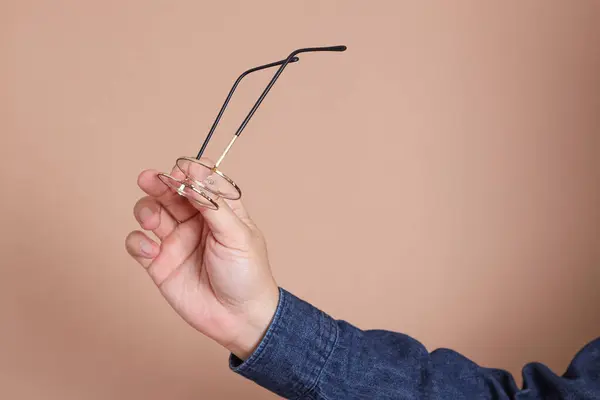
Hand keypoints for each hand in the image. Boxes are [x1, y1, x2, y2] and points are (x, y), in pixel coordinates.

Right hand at [125, 164, 278, 359]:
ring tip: (152, 221)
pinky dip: (137, 242)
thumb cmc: (247, 275)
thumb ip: (214, 206)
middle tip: (148, 179)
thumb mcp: (237, 236)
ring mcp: (175, 241)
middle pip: (170, 193)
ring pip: (150, 213)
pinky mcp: (159, 263)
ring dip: (146, 210)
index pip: (198, 181)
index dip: (187, 172)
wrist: (239, 318)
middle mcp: (195, 222)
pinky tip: (150, 250)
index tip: (179, 172)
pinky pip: (138, 244)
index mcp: (219, 210)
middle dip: (158, 183)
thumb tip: (194, 177)